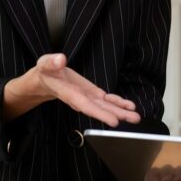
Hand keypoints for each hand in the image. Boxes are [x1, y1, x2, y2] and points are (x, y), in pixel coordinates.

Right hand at [2, 53, 140, 124]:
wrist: (44, 80)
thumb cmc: (44, 72)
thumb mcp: (44, 64)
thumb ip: (51, 63)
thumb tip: (60, 59)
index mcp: (69, 94)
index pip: (86, 105)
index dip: (100, 113)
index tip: (114, 121)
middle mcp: (81, 99)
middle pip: (100, 109)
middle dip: (116, 114)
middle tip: (133, 119)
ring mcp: (88, 97)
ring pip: (106, 106)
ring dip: (121, 111)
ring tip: (135, 116)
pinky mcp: (92, 93)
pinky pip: (106, 100)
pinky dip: (118, 102)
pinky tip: (129, 106)